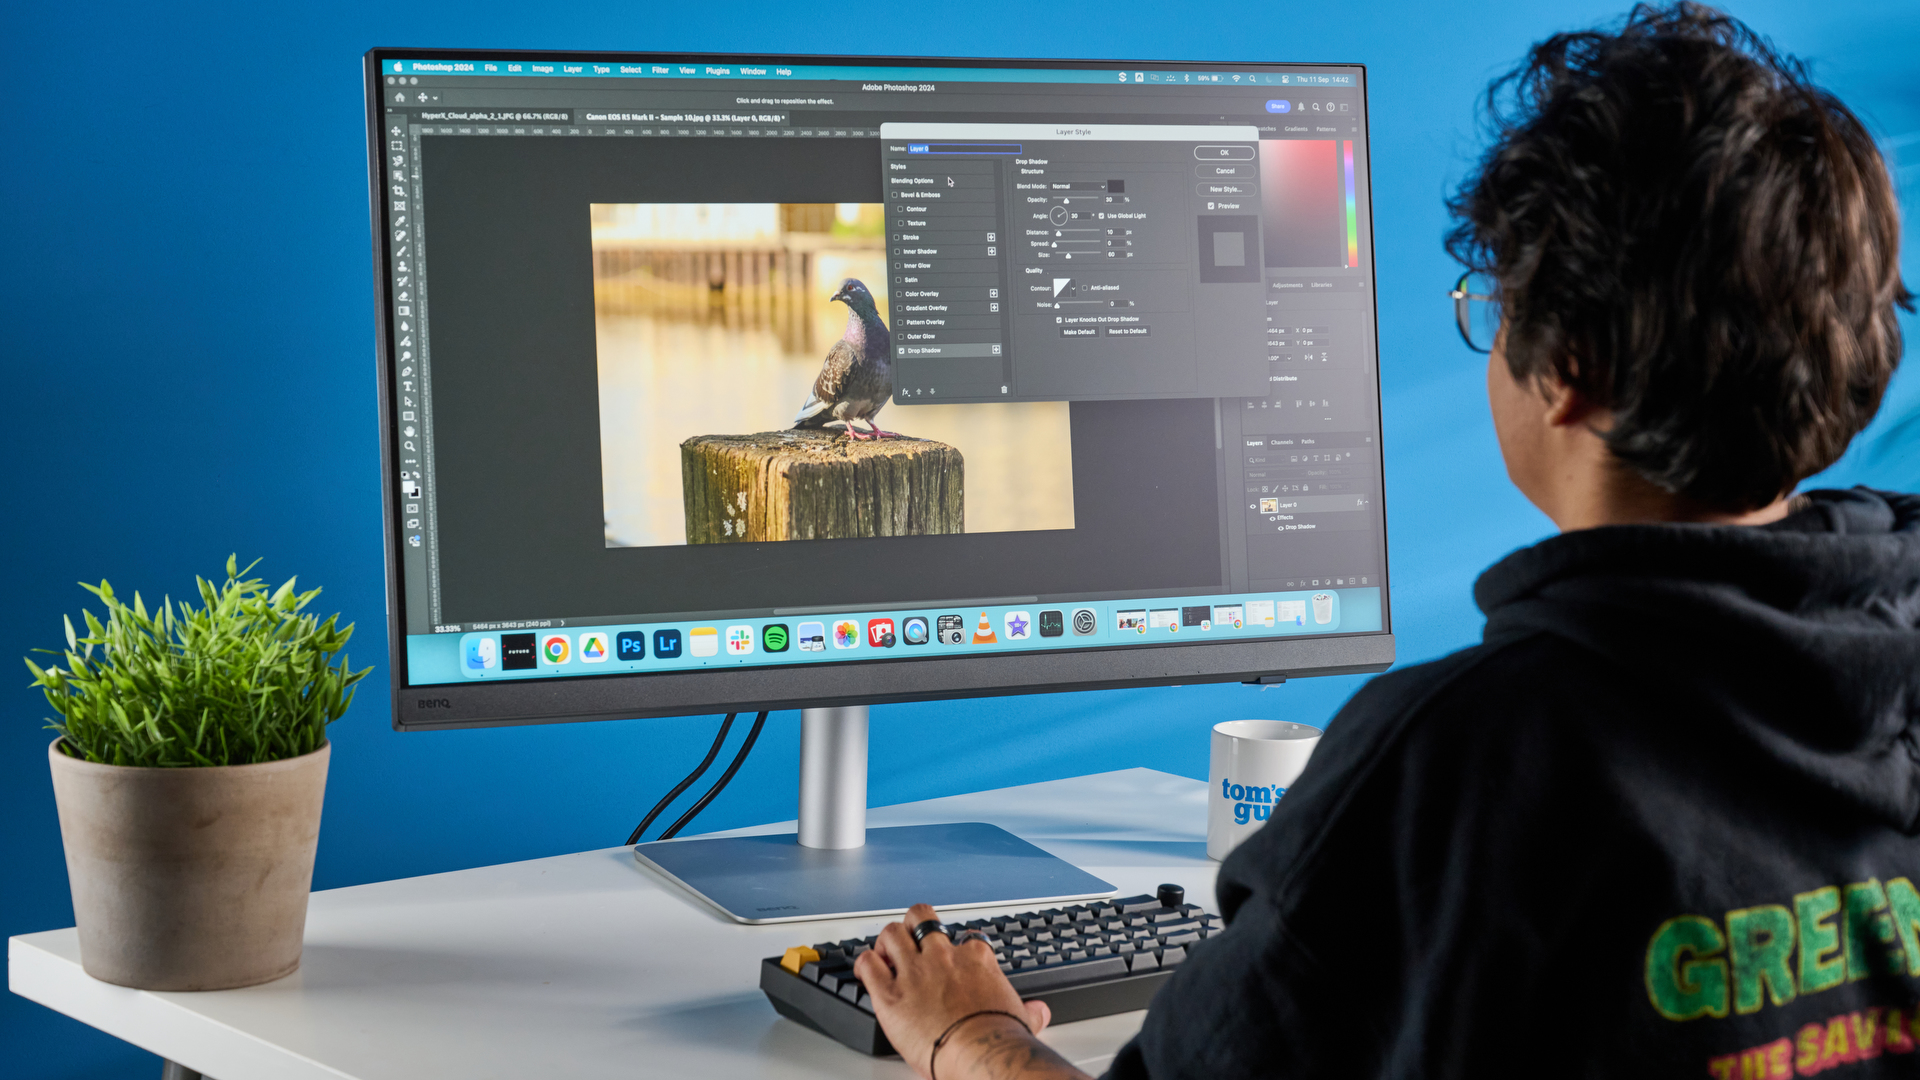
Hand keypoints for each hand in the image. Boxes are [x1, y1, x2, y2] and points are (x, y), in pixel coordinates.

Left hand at [856, 904, 1082, 1079]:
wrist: (980, 1055)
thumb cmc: (998, 1040)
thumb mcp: (1019, 1018)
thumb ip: (1029, 1011)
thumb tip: (1040, 1012)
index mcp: (976, 959)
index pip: (964, 938)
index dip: (955, 948)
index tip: (952, 961)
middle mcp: (943, 957)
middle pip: (922, 918)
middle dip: (914, 926)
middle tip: (911, 942)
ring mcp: (915, 971)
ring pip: (892, 932)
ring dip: (887, 941)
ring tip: (886, 954)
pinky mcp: (890, 993)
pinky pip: (868, 963)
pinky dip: (865, 964)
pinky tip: (868, 971)